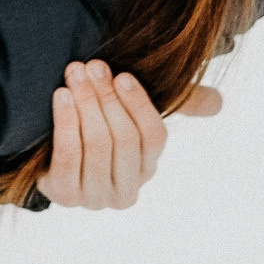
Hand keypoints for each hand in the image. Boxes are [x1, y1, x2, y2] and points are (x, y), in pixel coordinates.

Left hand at [40, 60, 222, 209]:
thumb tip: (217, 103)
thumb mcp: (132, 114)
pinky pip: (67, 155)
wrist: (46, 151)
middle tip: (91, 66)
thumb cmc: (99, 125)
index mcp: (147, 168)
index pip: (154, 138)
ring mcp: (95, 198)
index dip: (140, 105)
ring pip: (95, 145)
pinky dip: (64, 122)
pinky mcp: (64, 196)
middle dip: (107, 97)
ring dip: (84, 104)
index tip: (122, 74)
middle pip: (123, 139)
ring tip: (74, 74)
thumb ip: (177, 106)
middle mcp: (126, 190)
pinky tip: (60, 96)